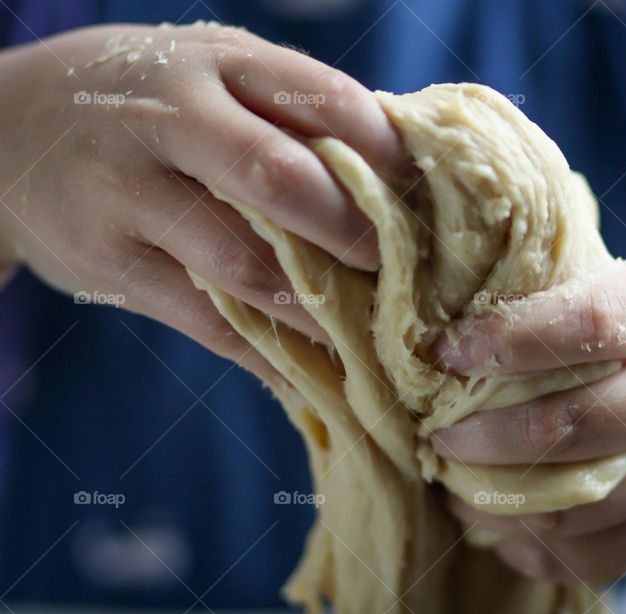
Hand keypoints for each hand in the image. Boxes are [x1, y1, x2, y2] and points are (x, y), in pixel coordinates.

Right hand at [0, 23, 409, 379]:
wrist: (8, 129)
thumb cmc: (147, 105)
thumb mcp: (210, 76)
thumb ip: (287, 113)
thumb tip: (395, 175)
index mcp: (216, 65)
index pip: (321, 99)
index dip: (384, 151)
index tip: (422, 194)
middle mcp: (168, 119)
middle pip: (279, 177)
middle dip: (352, 231)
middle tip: (399, 267)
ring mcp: (129, 195)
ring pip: (243, 265)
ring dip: (318, 309)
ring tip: (371, 333)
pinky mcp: (109, 265)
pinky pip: (207, 323)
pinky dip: (270, 354)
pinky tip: (315, 373)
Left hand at [431, 262, 625, 583]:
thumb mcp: (622, 291)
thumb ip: (552, 302)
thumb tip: (446, 338)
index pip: (589, 323)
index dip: (508, 339)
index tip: (446, 353)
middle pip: (572, 427)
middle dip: (484, 436)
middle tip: (439, 434)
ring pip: (568, 508)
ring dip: (493, 500)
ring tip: (455, 479)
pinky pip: (584, 559)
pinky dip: (525, 546)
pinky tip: (499, 521)